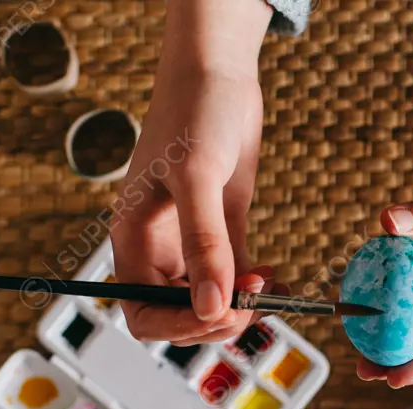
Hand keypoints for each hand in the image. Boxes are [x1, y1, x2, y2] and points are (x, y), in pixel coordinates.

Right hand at [110, 0, 277, 345]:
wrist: (219, 76)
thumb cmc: (193, 114)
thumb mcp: (196, 178)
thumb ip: (204, 245)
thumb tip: (213, 307)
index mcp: (134, 242)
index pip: (142, 313)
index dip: (178, 327)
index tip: (221, 314)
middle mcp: (160, 251)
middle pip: (180, 316)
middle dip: (217, 319)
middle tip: (253, 302)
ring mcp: (193, 246)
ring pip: (214, 302)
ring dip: (243, 307)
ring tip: (269, 287)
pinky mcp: (223, 234)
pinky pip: (237, 279)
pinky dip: (257, 289)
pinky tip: (278, 280)